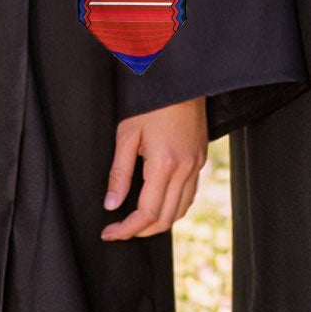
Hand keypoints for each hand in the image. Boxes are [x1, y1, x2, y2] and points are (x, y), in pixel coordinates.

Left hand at [101, 96, 207, 240]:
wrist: (181, 79)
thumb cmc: (151, 102)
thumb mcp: (127, 134)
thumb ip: (119, 173)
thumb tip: (111, 204)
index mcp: (164, 164)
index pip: (146, 213)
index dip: (126, 229)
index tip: (109, 232)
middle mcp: (185, 168)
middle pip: (165, 218)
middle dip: (141, 231)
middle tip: (119, 230)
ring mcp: (196, 164)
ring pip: (181, 209)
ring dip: (159, 222)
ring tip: (137, 222)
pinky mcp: (201, 158)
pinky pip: (190, 194)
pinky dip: (174, 207)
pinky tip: (159, 203)